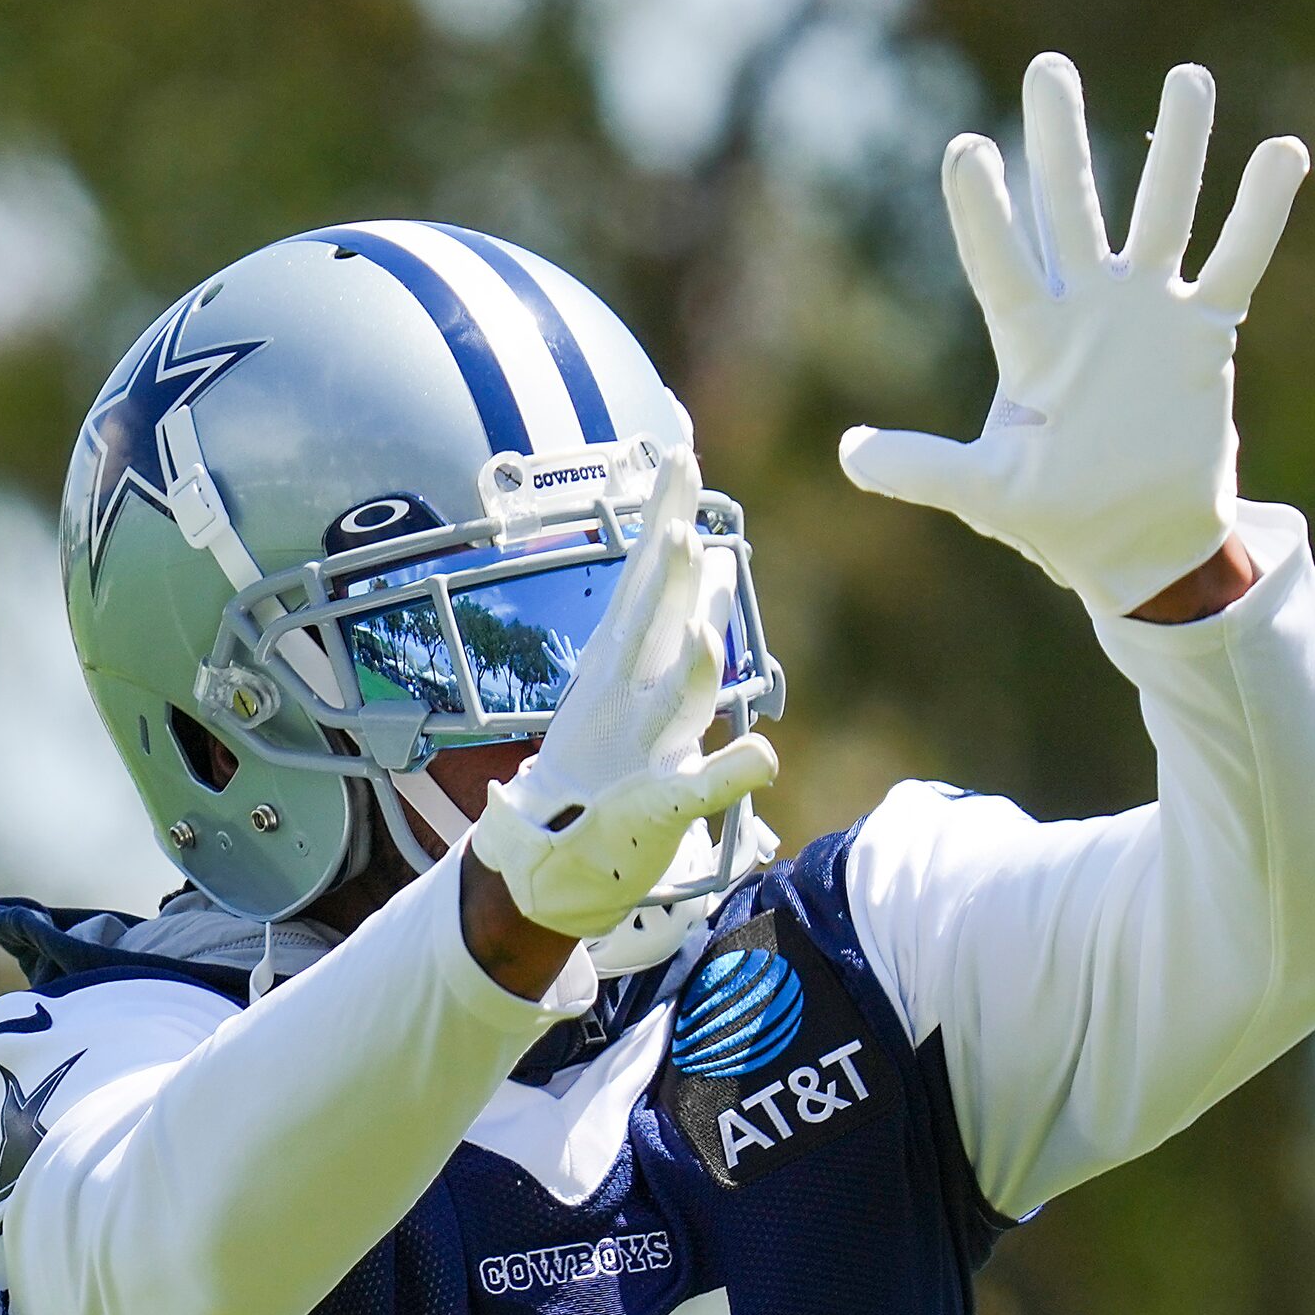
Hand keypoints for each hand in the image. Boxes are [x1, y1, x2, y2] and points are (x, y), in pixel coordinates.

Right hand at [470, 446, 776, 942]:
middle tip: (680, 507)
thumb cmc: (608, 767)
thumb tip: (718, 560)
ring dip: (689, 657)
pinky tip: (764, 758)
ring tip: (701, 621)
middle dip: (666, 566)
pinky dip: (726, 776)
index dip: (665, 519)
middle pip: (652, 622)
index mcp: (626, 664)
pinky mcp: (653, 810)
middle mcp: (628, 698)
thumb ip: (687, 623)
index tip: (681, 457)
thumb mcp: (651, 685)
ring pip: (673, 696)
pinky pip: (693, 793)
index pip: (650, 580)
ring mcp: (639, 752)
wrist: (550, 857)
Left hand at [838, 54, 1307, 618]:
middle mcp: (1086, 308)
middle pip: (1071, 208)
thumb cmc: (1058, 517)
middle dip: (1060, 141)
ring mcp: (1147, 312)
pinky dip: (1259, 211)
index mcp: (1029, 339)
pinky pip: (1236, 260)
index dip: (984, 212)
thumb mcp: (986, 493)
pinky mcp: (1205, 332)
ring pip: (1162, 213)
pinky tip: (1283, 152)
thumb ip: (923, 469)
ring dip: (1178, 148)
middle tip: (1048, 70)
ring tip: (1188, 77)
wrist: (1140, 544)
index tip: (968, 149)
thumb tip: (848, 455)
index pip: (1000, 261)